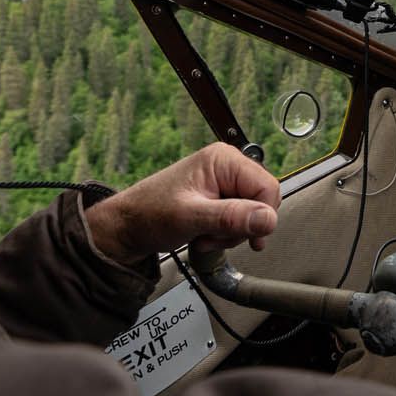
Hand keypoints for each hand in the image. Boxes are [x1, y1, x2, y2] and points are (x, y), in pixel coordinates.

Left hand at [84, 143, 281, 260]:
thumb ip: (232, 217)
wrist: (127, 227)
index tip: (247, 235)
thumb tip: (268, 219)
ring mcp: (223, 182)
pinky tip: (206, 235)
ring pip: (251, 214)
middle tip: (215, 235)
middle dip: (242, 226)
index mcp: (223, 160)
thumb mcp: (192, 217)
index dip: (261, 215)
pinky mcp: (219, 197)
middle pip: (261, 201)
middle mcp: (226, 166)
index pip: (267, 187)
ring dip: (230, 233)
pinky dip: (225, 233)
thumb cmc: (149, 214)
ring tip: (205, 235)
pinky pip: (238, 219)